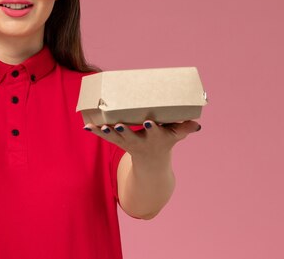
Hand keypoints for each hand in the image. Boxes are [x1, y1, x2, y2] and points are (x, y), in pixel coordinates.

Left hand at [83, 120, 200, 159]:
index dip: (152, 129)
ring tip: (100, 126)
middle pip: (132, 137)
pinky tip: (86, 126)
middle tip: (118, 124)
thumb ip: (185, 128)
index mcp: (156, 138)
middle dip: (125, 131)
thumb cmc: (165, 141)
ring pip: (116, 138)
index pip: (155, 133)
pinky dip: (96, 131)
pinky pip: (105, 137)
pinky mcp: (117, 141)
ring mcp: (127, 142)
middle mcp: (140, 142)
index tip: (148, 122)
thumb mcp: (176, 136)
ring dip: (107, 132)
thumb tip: (197, 123)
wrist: (152, 162)